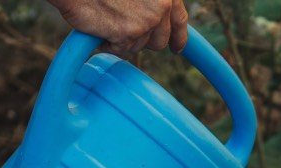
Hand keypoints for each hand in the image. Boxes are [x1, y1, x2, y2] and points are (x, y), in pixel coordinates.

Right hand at [47, 0, 187, 55]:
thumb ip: (152, 2)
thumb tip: (160, 23)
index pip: (179, 20)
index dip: (178, 37)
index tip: (176, 48)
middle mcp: (161, 6)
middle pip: (159, 41)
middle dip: (143, 40)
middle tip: (124, 27)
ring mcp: (147, 20)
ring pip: (140, 47)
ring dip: (124, 39)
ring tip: (109, 19)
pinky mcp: (130, 34)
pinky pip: (122, 50)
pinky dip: (110, 44)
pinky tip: (101, 27)